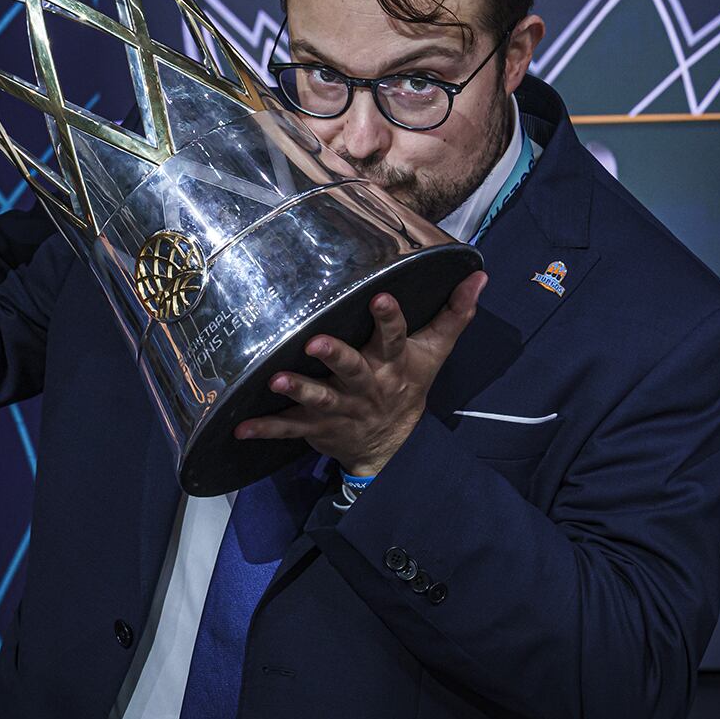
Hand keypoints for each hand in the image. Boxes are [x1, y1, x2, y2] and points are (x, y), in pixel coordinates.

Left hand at [235, 270, 487, 476]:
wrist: (391, 445)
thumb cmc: (408, 384)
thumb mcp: (435, 351)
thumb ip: (455, 312)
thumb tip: (480, 274)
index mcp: (392, 363)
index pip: (394, 337)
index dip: (389, 318)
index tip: (379, 296)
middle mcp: (366, 385)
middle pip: (352, 369)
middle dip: (335, 356)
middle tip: (314, 341)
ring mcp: (341, 408)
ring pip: (319, 398)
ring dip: (296, 391)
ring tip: (275, 380)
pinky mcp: (318, 427)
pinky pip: (290, 428)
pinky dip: (265, 429)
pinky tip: (240, 427)